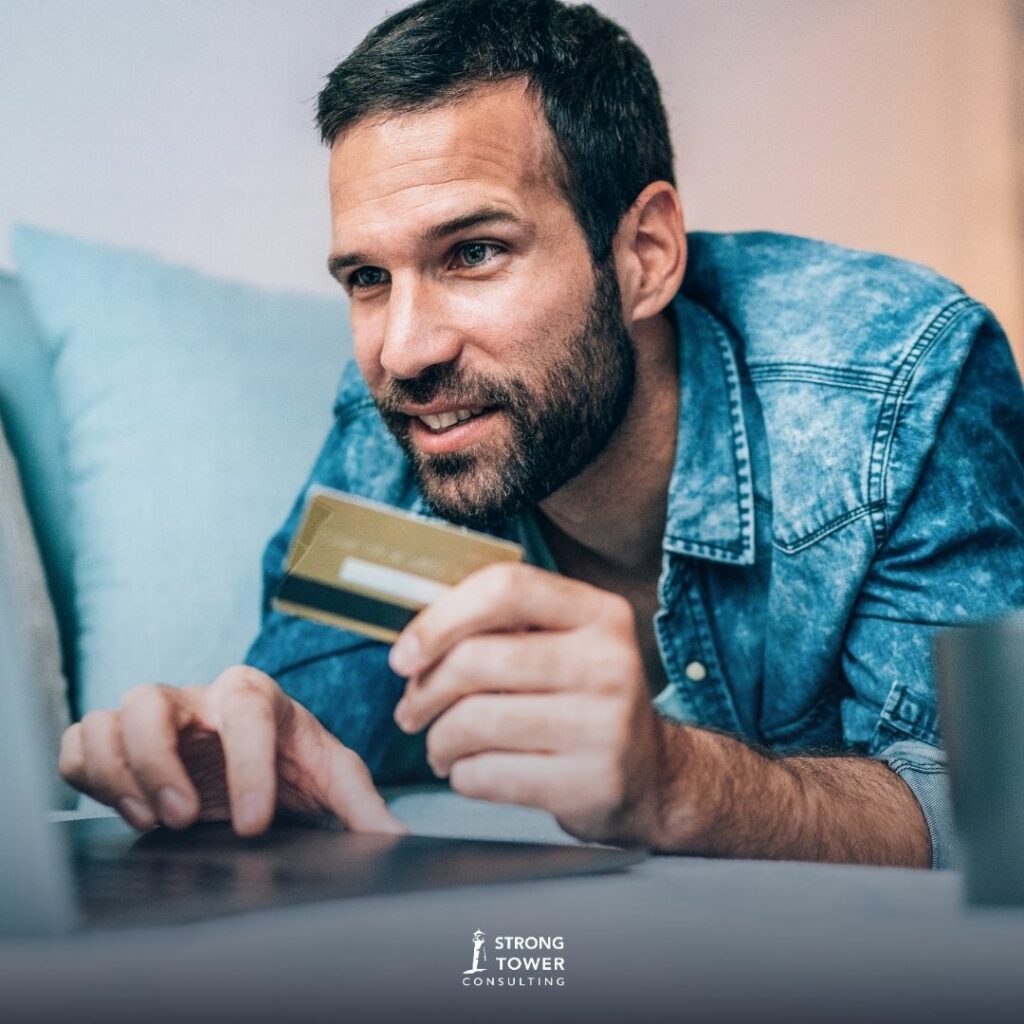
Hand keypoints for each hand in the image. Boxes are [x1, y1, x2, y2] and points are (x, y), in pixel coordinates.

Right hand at [58, 665, 405, 836]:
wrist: (256, 760)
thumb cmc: (294, 761)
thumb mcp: (331, 777)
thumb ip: (361, 804)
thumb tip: (398, 841)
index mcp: (256, 696)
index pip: (246, 711)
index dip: (247, 765)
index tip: (255, 827)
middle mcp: (198, 699)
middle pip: (151, 701)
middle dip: (159, 762)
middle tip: (182, 819)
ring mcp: (155, 716)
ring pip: (110, 719)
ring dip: (120, 773)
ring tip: (153, 821)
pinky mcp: (120, 739)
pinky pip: (80, 742)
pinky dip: (89, 775)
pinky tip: (127, 809)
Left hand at [388, 563, 683, 845]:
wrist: (652, 777)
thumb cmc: (583, 701)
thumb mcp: (567, 646)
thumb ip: (506, 627)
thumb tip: (414, 635)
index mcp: (600, 613)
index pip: (506, 589)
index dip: (440, 619)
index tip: (404, 655)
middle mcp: (608, 662)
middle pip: (476, 660)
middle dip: (425, 690)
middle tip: (410, 710)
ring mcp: (604, 726)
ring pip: (473, 721)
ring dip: (438, 739)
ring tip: (440, 746)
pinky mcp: (589, 783)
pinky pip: (486, 775)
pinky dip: (461, 775)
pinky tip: (471, 771)